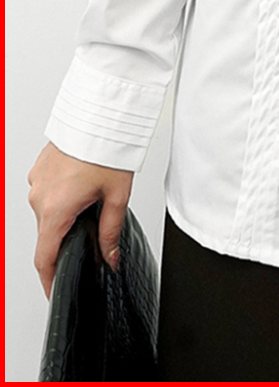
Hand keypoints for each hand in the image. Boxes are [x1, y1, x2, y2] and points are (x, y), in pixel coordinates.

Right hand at [27, 142, 133, 298]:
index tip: (53, 289)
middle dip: (66, 237)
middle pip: (48, 233)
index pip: (44, 258)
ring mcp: (36, 181)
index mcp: (56, 209)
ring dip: (65, 212)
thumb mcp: (117, 196)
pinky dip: (61, 194)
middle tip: (90, 230)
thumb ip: (111, 232)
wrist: (100, 115)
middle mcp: (39, 197)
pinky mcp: (39, 168)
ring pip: (48, 211)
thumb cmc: (108, 149)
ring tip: (91, 197)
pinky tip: (82, 182)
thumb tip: (110, 258)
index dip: (49, 278)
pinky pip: (46, 191)